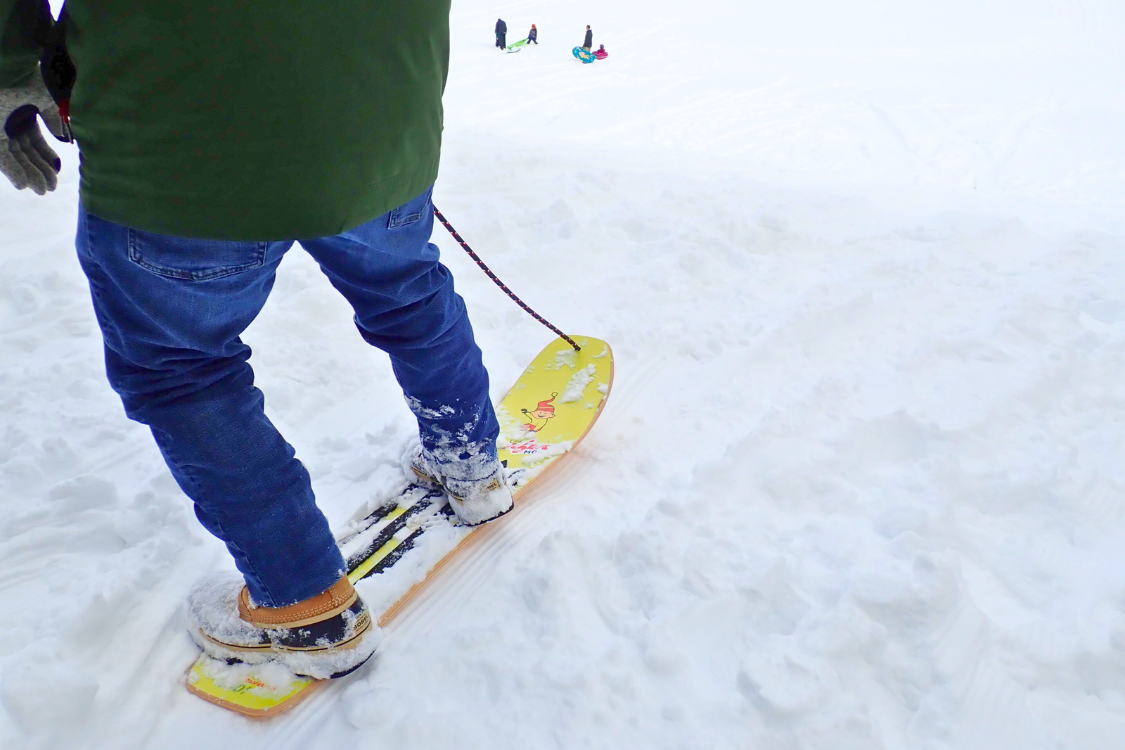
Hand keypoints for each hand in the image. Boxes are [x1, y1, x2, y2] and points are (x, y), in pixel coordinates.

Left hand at [1, 71, 68, 194]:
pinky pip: (1, 156)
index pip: (36, 142)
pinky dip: (12, 170)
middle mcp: (11, 122)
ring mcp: (1, 128)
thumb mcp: (50, 100)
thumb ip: (57, 120)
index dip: (47, 158)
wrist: (11, 72)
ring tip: (41, 191)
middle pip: (26, 152)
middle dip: (39, 171)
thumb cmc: (32, 79)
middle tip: (50, 189)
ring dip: (28, 174)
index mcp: (25, 113)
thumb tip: (64, 138)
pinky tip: (23, 185)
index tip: (56, 173)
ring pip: (15, 156)